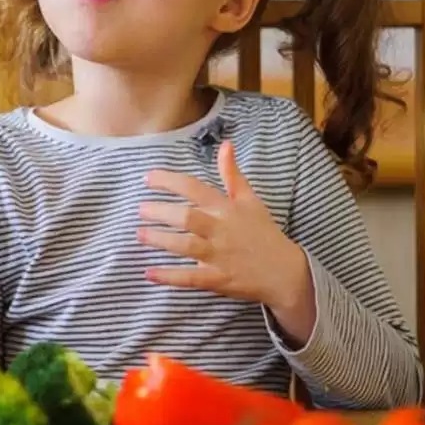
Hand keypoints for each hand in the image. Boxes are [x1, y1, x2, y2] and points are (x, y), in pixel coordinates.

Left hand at [137, 140, 316, 341]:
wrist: (285, 271)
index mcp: (227, 208)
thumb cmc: (263, 233)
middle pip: (187, 217)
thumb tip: (225, 144)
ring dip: (160, 240)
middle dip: (161, 211)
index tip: (147, 178)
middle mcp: (221, 230)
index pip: (195, 189)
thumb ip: (232, 174)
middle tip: (140, 209)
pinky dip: (169, 276)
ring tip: (139, 234)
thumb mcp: (250, 200)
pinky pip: (190, 278)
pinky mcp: (218, 279)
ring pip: (186, 246)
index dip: (170, 181)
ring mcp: (220, 256)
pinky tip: (148, 273)